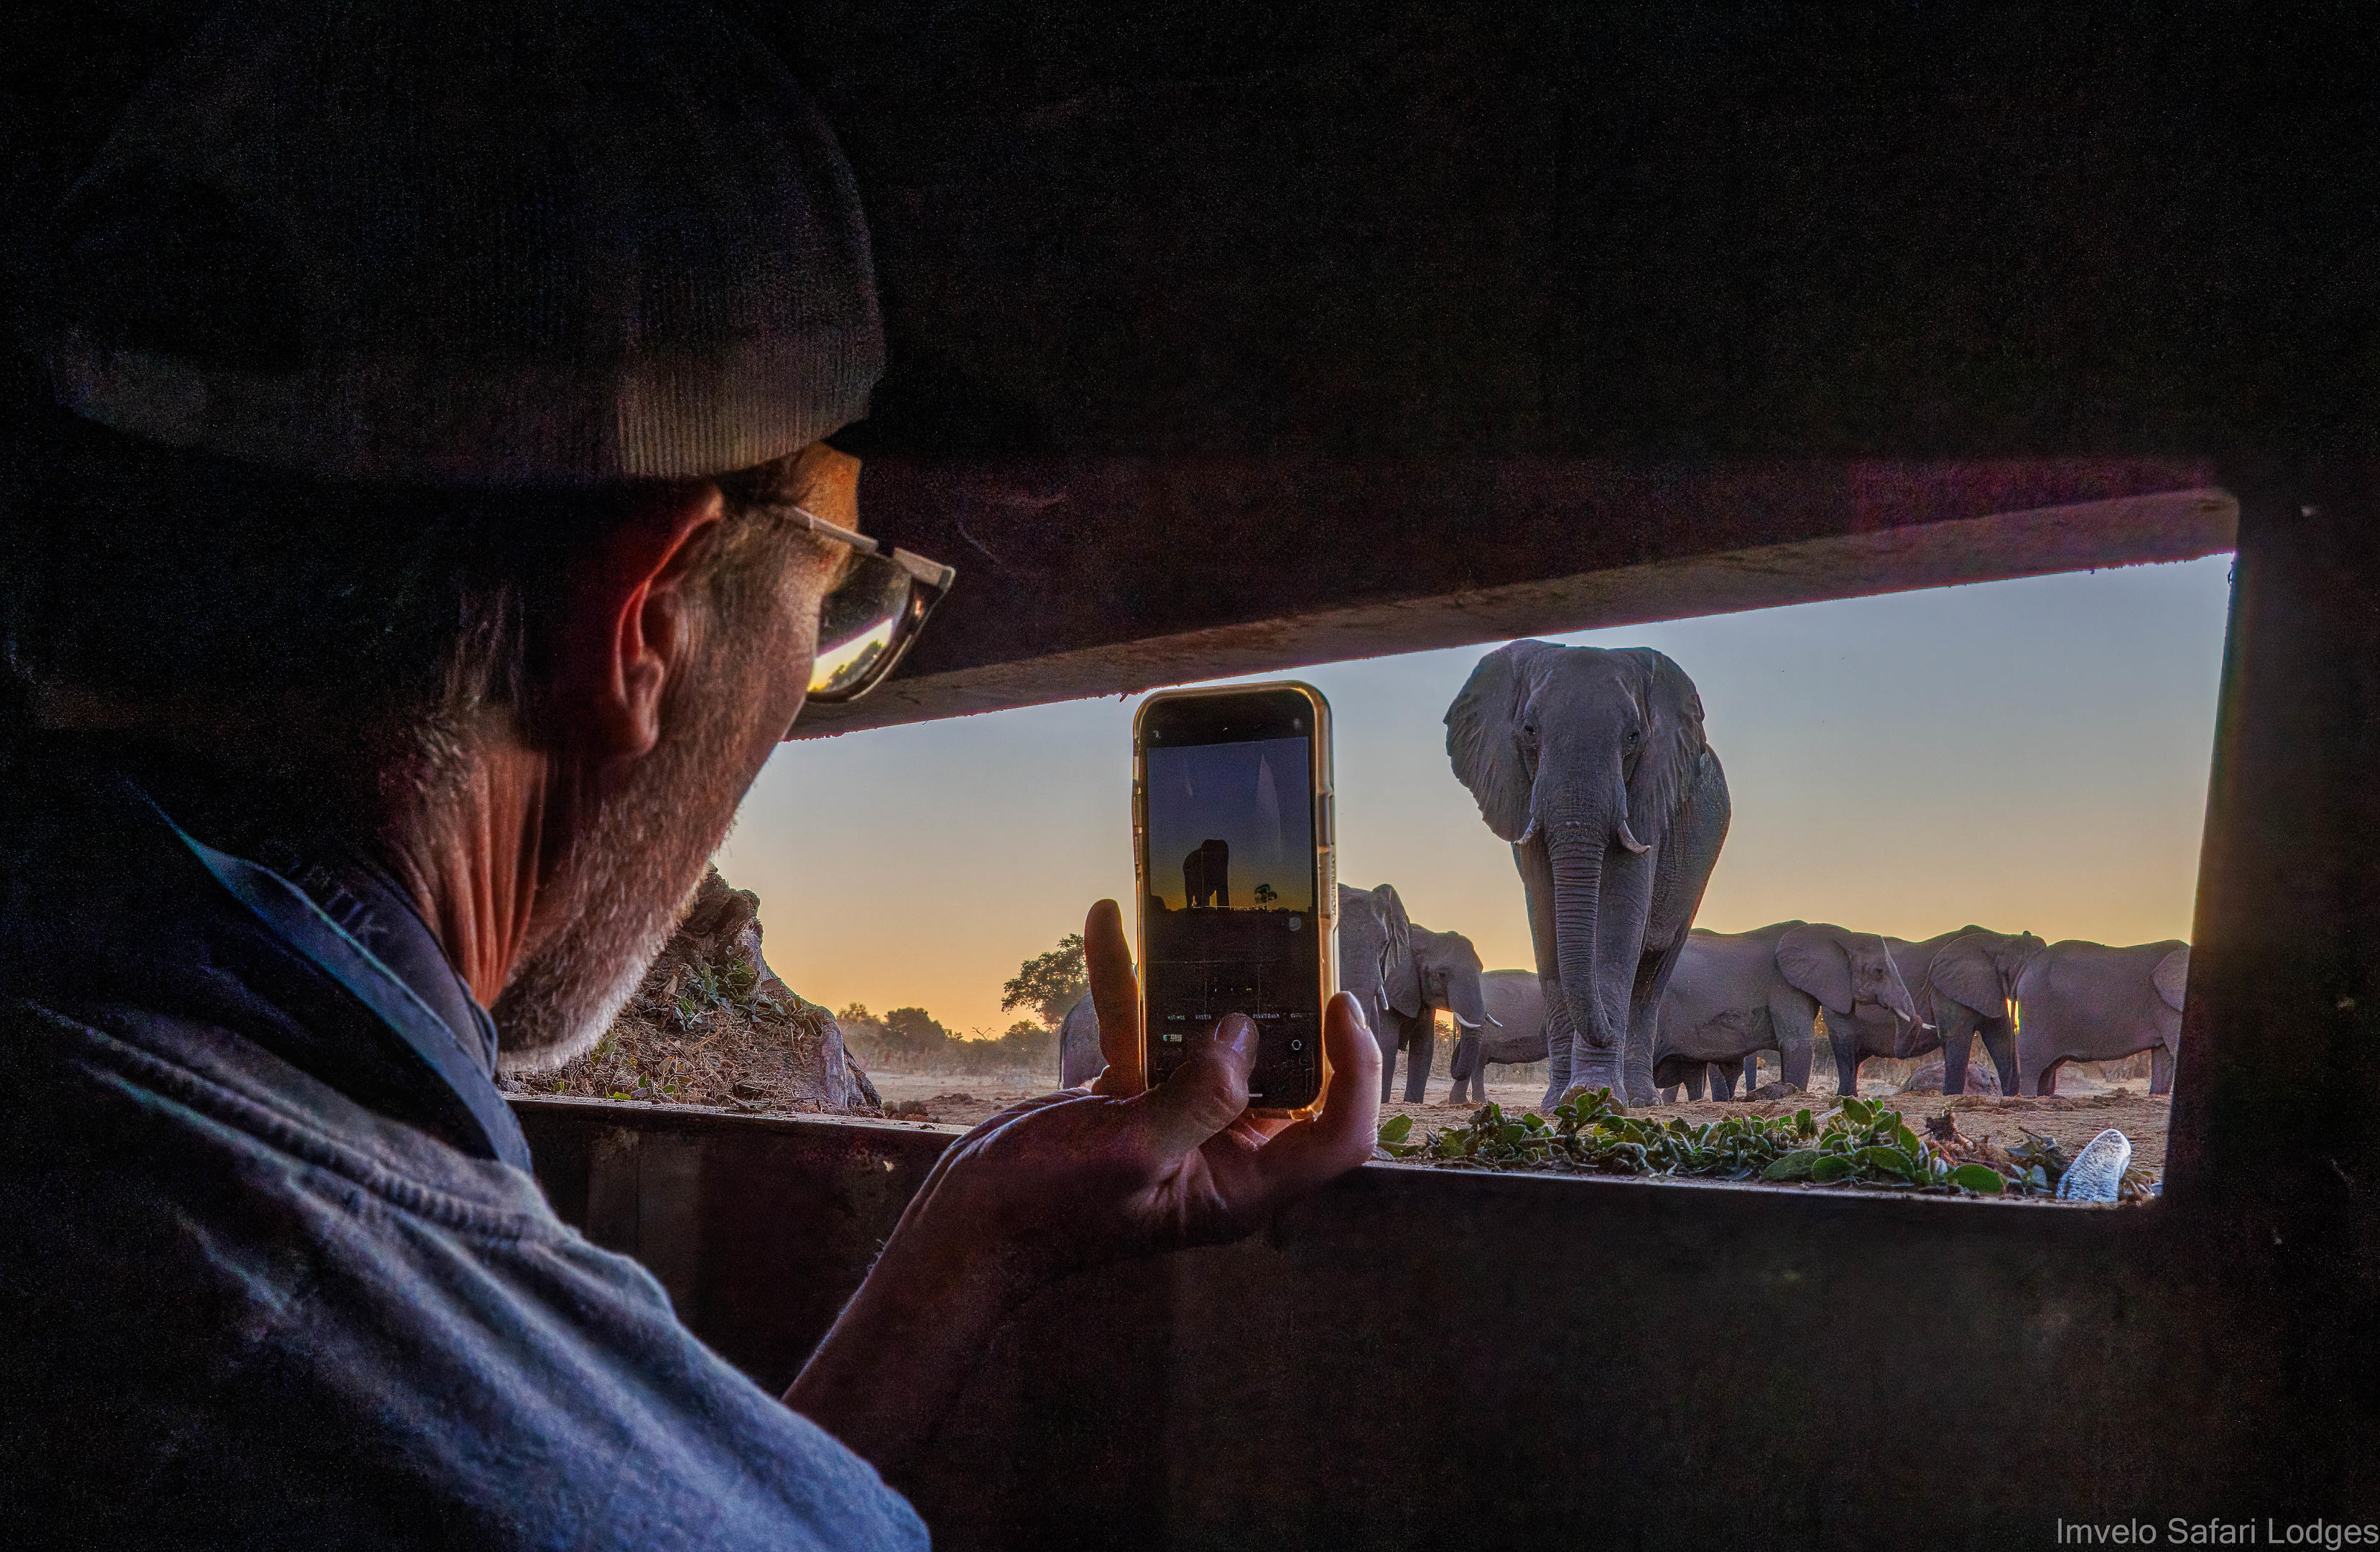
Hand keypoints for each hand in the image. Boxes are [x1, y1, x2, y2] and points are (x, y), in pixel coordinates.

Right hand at [898, 898, 1380, 1279]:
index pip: (1338, 1133)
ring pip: (1212, 1040)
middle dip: (1284, 1006)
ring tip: (1205, 917)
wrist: (968, 1224)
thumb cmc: (1046, 1210)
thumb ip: (1198, 1098)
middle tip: (1286, 941)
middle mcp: (1221, 1153)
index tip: (1338, 1005)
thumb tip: (1244, 1035)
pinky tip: (1109, 925)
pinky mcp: (1132, 1095)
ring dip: (1202, 981)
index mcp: (1242, 1186)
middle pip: (1285, 1074)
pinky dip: (1130, 984)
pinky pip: (1147, 1030)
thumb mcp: (1131, 1154)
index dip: (1355, 1072)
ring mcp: (1176, 1121)